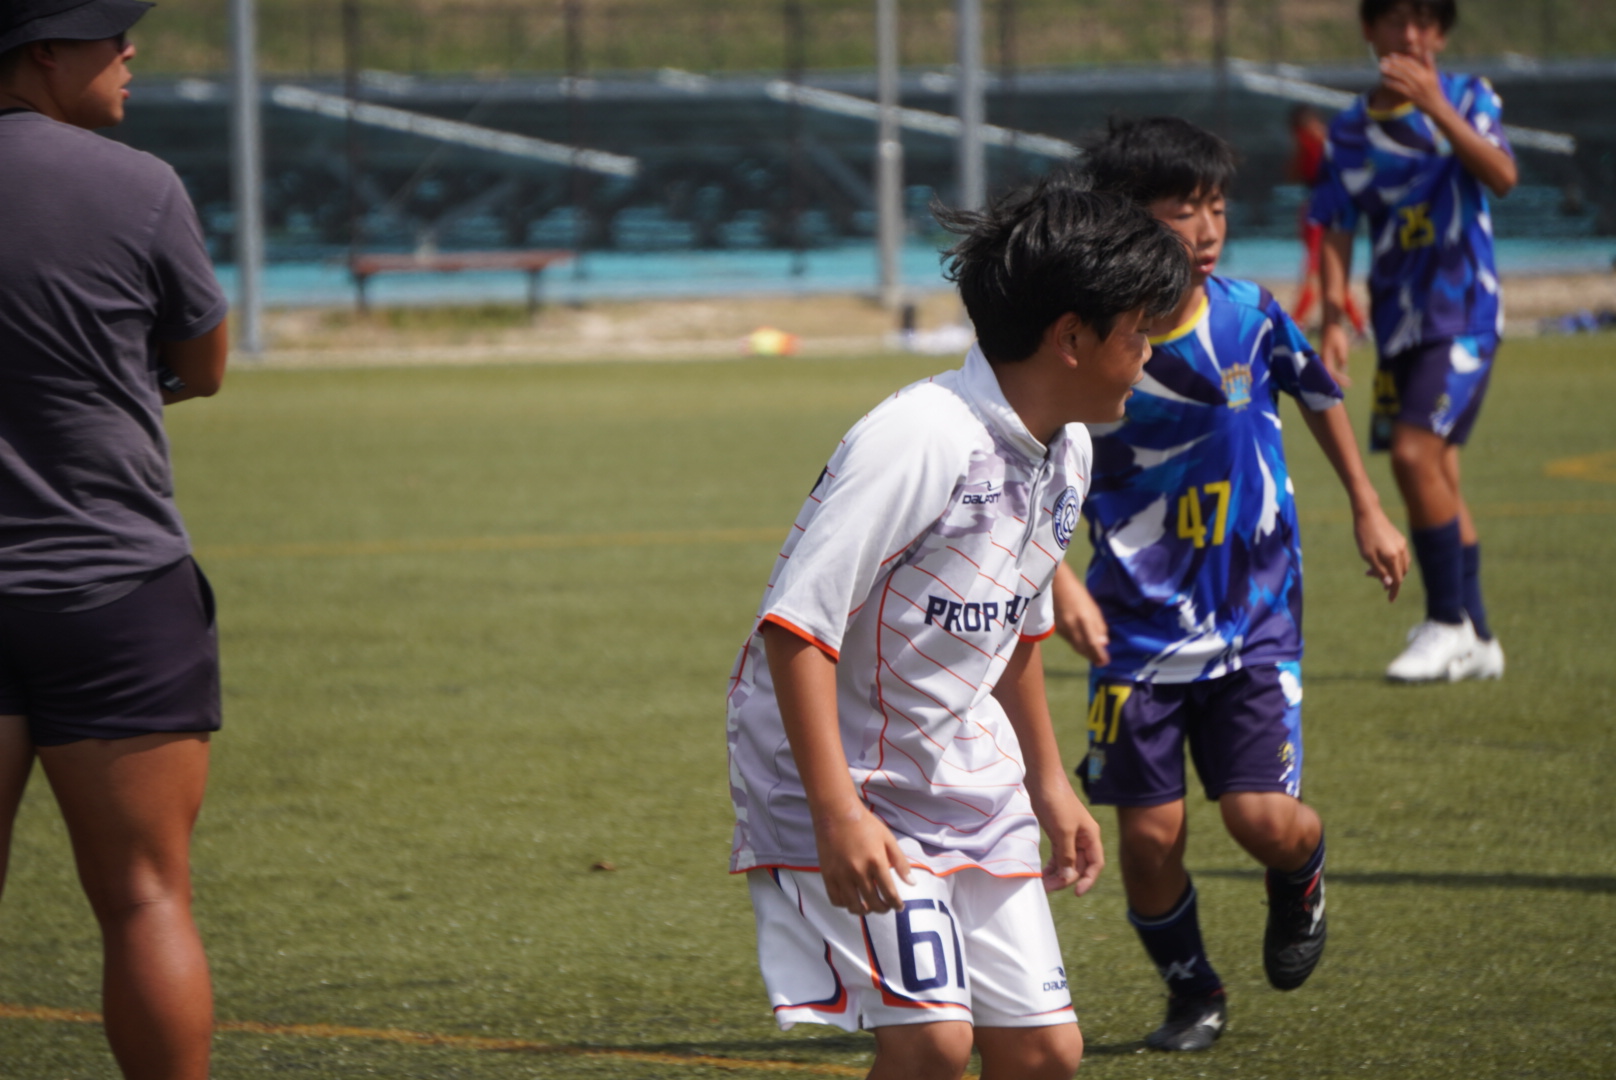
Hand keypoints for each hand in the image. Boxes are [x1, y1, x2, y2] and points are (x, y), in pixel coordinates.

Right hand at [814, 802, 914, 914]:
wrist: (836, 813)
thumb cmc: (865, 824)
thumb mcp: (888, 839)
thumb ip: (901, 863)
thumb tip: (912, 883)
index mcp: (876, 861)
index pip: (890, 894)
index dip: (896, 904)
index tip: (899, 907)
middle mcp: (858, 871)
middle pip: (873, 903)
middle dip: (883, 909)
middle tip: (886, 907)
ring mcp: (841, 875)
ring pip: (854, 906)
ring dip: (864, 911)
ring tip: (869, 907)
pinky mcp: (827, 875)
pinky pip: (836, 900)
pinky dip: (845, 905)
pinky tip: (852, 900)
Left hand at [1027, 776, 1104, 896]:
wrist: (1041, 781)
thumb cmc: (1056, 802)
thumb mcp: (1063, 831)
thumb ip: (1067, 856)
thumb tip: (1069, 878)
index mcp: (1090, 836)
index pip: (1095, 864)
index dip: (1088, 880)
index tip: (1076, 893)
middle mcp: (1083, 838)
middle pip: (1079, 866)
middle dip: (1066, 879)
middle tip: (1047, 887)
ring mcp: (1070, 836)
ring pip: (1067, 862)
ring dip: (1057, 874)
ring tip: (1043, 884)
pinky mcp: (1057, 834)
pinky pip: (1058, 856)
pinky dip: (1052, 865)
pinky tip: (1043, 873)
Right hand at [1052, 564, 1110, 666]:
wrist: (1056, 584)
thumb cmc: (1077, 593)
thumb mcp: (1093, 607)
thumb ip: (1099, 625)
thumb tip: (1104, 643)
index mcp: (1084, 619)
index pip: (1093, 644)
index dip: (1099, 655)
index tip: (1105, 662)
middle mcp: (1072, 626)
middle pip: (1083, 648)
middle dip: (1092, 657)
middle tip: (1101, 663)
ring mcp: (1062, 628)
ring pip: (1075, 646)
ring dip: (1085, 652)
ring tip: (1094, 657)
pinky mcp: (1056, 628)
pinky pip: (1069, 640)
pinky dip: (1077, 645)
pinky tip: (1082, 646)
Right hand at [1320, 322, 1351, 386]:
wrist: (1331, 324)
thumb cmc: (1336, 334)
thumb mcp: (1342, 347)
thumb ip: (1342, 359)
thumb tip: (1344, 370)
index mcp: (1326, 357)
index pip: (1331, 373)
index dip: (1339, 379)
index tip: (1347, 383)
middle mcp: (1323, 358)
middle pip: (1329, 374)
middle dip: (1338, 380)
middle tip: (1349, 384)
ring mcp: (1323, 356)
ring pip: (1329, 370)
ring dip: (1337, 376)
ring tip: (1346, 380)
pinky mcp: (1326, 354)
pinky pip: (1329, 366)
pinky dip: (1335, 370)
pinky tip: (1341, 371)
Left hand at [1354, 505, 1409, 600]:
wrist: (1368, 512)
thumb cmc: (1364, 534)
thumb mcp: (1367, 555)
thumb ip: (1379, 570)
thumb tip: (1390, 584)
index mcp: (1393, 557)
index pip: (1397, 580)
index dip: (1393, 591)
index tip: (1390, 600)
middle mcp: (1401, 551)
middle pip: (1400, 573)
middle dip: (1389, 579)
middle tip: (1371, 576)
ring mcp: (1402, 544)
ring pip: (1401, 565)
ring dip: (1390, 571)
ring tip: (1372, 569)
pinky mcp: (1399, 538)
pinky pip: (1400, 556)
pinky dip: (1392, 562)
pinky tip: (1379, 559)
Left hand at [1379, 48, 1443, 115]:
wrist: (1435, 105)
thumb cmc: (1434, 89)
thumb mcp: (1434, 75)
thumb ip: (1429, 63)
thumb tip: (1427, 51)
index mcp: (1426, 72)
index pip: (1411, 63)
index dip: (1401, 58)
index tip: (1392, 55)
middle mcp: (1421, 78)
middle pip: (1405, 69)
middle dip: (1393, 63)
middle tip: (1383, 60)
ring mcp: (1415, 87)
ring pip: (1401, 77)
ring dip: (1390, 72)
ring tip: (1381, 68)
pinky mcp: (1411, 96)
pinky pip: (1399, 88)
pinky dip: (1391, 84)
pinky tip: (1384, 80)